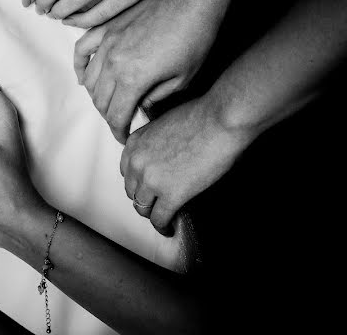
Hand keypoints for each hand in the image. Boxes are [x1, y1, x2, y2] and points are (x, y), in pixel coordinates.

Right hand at [74, 0, 222, 142]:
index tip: (124, 137)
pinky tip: (83, 77)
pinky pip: (82, 49)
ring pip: (89, 79)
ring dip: (96, 96)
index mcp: (133, 80)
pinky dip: (79, 66)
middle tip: (120, 121)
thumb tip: (142, 105)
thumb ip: (156, 97)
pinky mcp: (107, 28)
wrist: (192, 0)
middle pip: (100, 100)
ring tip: (108, 103)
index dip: (119, 131)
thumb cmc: (195, 39)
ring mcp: (106, 43)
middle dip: (108, 116)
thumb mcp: (183, 78)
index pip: (116, 115)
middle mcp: (113, 63)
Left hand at [120, 95, 252, 235]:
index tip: (145, 187)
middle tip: (155, 203)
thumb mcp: (164, 124)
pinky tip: (169, 229)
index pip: (126, 171)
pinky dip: (163, 227)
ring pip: (142, 207)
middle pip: (132, 190)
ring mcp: (152, 179)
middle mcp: (138, 162)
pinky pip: (159, 218)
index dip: (137, 182)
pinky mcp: (171, 194)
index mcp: (135, 143)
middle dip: (143, 198)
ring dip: (152, 214)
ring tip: (161, 218)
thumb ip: (155, 142)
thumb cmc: (201, 116)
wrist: (219, 121)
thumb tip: (162, 157)